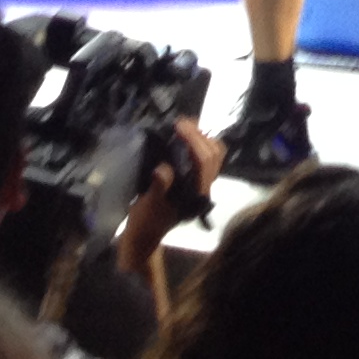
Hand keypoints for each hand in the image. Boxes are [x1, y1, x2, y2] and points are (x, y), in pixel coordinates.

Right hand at [118, 115, 225, 266]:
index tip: (178, 126)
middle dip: (200, 135)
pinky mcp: (194, 181)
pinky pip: (205, 158)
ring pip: (213, 155)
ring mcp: (201, 184)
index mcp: (197, 194)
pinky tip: (184, 137)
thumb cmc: (145, 221)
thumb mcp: (148, 205)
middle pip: (214, 154)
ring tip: (184, 127)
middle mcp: (204, 188)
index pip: (205, 162)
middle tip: (181, 122)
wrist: (144, 236)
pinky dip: (199, 144)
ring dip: (201, 137)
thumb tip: (163, 169)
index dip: (194, 140)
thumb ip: (158, 187)